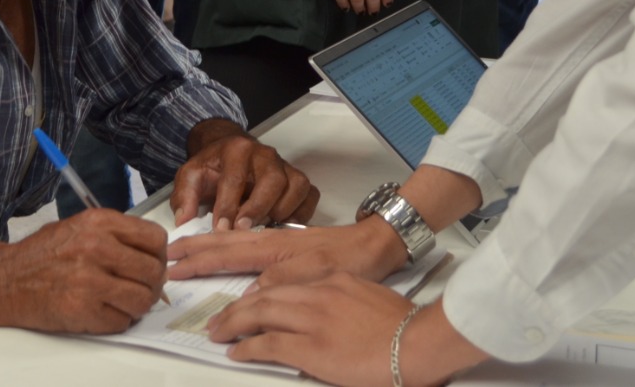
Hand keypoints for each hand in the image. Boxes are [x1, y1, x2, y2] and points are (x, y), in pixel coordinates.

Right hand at [0, 209, 168, 333]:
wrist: (4, 280)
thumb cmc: (42, 254)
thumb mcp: (80, 227)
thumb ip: (116, 236)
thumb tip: (153, 255)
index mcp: (99, 222)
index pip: (155, 239)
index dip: (159, 255)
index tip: (152, 263)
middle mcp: (96, 247)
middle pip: (154, 271)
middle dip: (152, 284)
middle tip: (140, 288)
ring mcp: (89, 280)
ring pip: (142, 299)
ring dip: (138, 306)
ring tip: (124, 303)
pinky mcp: (81, 310)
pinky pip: (121, 321)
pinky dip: (118, 321)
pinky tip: (104, 312)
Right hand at [168, 215, 406, 286]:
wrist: (376, 243)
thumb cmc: (350, 259)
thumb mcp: (318, 274)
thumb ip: (280, 280)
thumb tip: (247, 295)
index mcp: (273, 247)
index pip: (225, 254)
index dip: (197, 263)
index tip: (172, 269)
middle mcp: (270, 240)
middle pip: (221, 241)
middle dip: (192, 247)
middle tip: (165, 253)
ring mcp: (277, 240)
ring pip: (232, 238)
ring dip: (205, 242)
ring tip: (183, 245)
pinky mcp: (285, 244)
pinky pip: (245, 241)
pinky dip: (226, 242)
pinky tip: (224, 245)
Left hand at [172, 121, 319, 228]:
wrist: (230, 151)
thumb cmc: (212, 167)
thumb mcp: (191, 176)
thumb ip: (185, 197)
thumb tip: (184, 223)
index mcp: (236, 149)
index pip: (234, 178)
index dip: (227, 205)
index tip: (221, 228)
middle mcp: (265, 154)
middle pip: (272, 180)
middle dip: (258, 207)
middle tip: (244, 229)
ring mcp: (285, 166)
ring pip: (296, 186)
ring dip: (283, 211)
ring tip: (265, 229)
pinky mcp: (298, 178)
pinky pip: (310, 195)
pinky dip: (302, 213)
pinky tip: (284, 227)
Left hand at [207, 274, 419, 385]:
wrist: (417, 342)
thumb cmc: (401, 326)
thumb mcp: (366, 297)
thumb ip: (341, 299)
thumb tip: (324, 315)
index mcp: (332, 281)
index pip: (284, 284)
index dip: (258, 295)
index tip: (245, 303)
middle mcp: (318, 293)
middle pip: (264, 296)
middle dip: (236, 309)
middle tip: (218, 319)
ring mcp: (312, 319)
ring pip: (260, 314)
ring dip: (233, 324)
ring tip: (217, 333)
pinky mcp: (311, 347)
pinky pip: (268, 344)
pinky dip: (248, 347)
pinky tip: (236, 352)